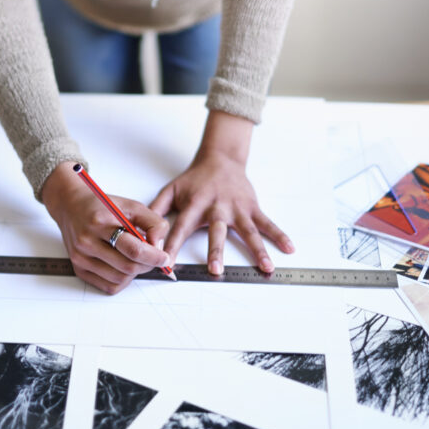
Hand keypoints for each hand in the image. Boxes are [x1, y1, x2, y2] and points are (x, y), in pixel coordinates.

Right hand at [42, 161, 170, 293]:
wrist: (70, 206)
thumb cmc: (101, 205)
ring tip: (136, 258)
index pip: (133, 249)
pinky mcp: (78, 268)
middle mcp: (87, 241)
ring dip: (135, 272)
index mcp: (100, 222)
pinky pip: (108, 286)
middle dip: (147, 265)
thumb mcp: (131, 205)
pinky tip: (124, 266)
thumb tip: (160, 246)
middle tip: (154, 257)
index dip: (153, 256)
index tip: (164, 257)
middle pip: (127, 267)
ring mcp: (80, 257)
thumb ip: (152, 222)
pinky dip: (122, 280)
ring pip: (119, 278)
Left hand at [150, 111, 293, 274]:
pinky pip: (267, 223)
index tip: (167, 263)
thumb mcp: (171, 190)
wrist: (220, 158)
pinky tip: (289, 248)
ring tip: (265, 267)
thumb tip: (139, 232)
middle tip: (215, 270)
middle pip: (216, 232)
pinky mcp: (251, 207)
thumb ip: (156, 212)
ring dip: (257, 249)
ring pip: (247, 231)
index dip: (172, 245)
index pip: (180, 228)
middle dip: (215, 251)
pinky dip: (279, 235)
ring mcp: (236, 208)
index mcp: (194, 205)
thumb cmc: (194, 179)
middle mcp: (216, 207)